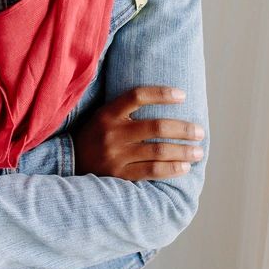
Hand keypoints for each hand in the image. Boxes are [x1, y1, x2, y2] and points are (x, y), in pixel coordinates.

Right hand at [73, 87, 204, 180]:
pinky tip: (184, 167)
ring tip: (198, 151)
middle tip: (200, 131)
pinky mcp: (118, 175)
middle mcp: (112, 133)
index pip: (137, 96)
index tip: (183, 95)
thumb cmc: (94, 135)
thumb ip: (126, 108)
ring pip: (157, 152)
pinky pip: (150, 172)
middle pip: (155, 127)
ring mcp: (115, 156)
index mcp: (108, 113)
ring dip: (183, 151)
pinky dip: (171, 169)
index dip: (161, 93)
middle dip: (183, 129)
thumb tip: (165, 100)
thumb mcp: (103, 115)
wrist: (68, 164)